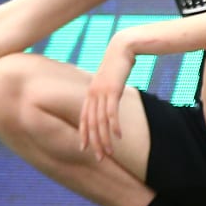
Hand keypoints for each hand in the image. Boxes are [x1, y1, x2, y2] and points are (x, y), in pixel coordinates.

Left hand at [79, 39, 134, 161]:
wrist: (121, 47)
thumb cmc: (117, 63)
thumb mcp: (108, 79)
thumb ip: (106, 90)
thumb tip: (108, 99)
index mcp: (90, 93)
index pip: (84, 118)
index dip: (83, 134)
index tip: (83, 148)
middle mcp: (93, 94)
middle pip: (91, 124)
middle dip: (94, 142)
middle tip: (98, 157)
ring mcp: (102, 92)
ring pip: (100, 121)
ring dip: (104, 139)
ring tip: (109, 153)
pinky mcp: (112, 90)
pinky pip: (112, 112)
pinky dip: (114, 126)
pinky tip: (118, 136)